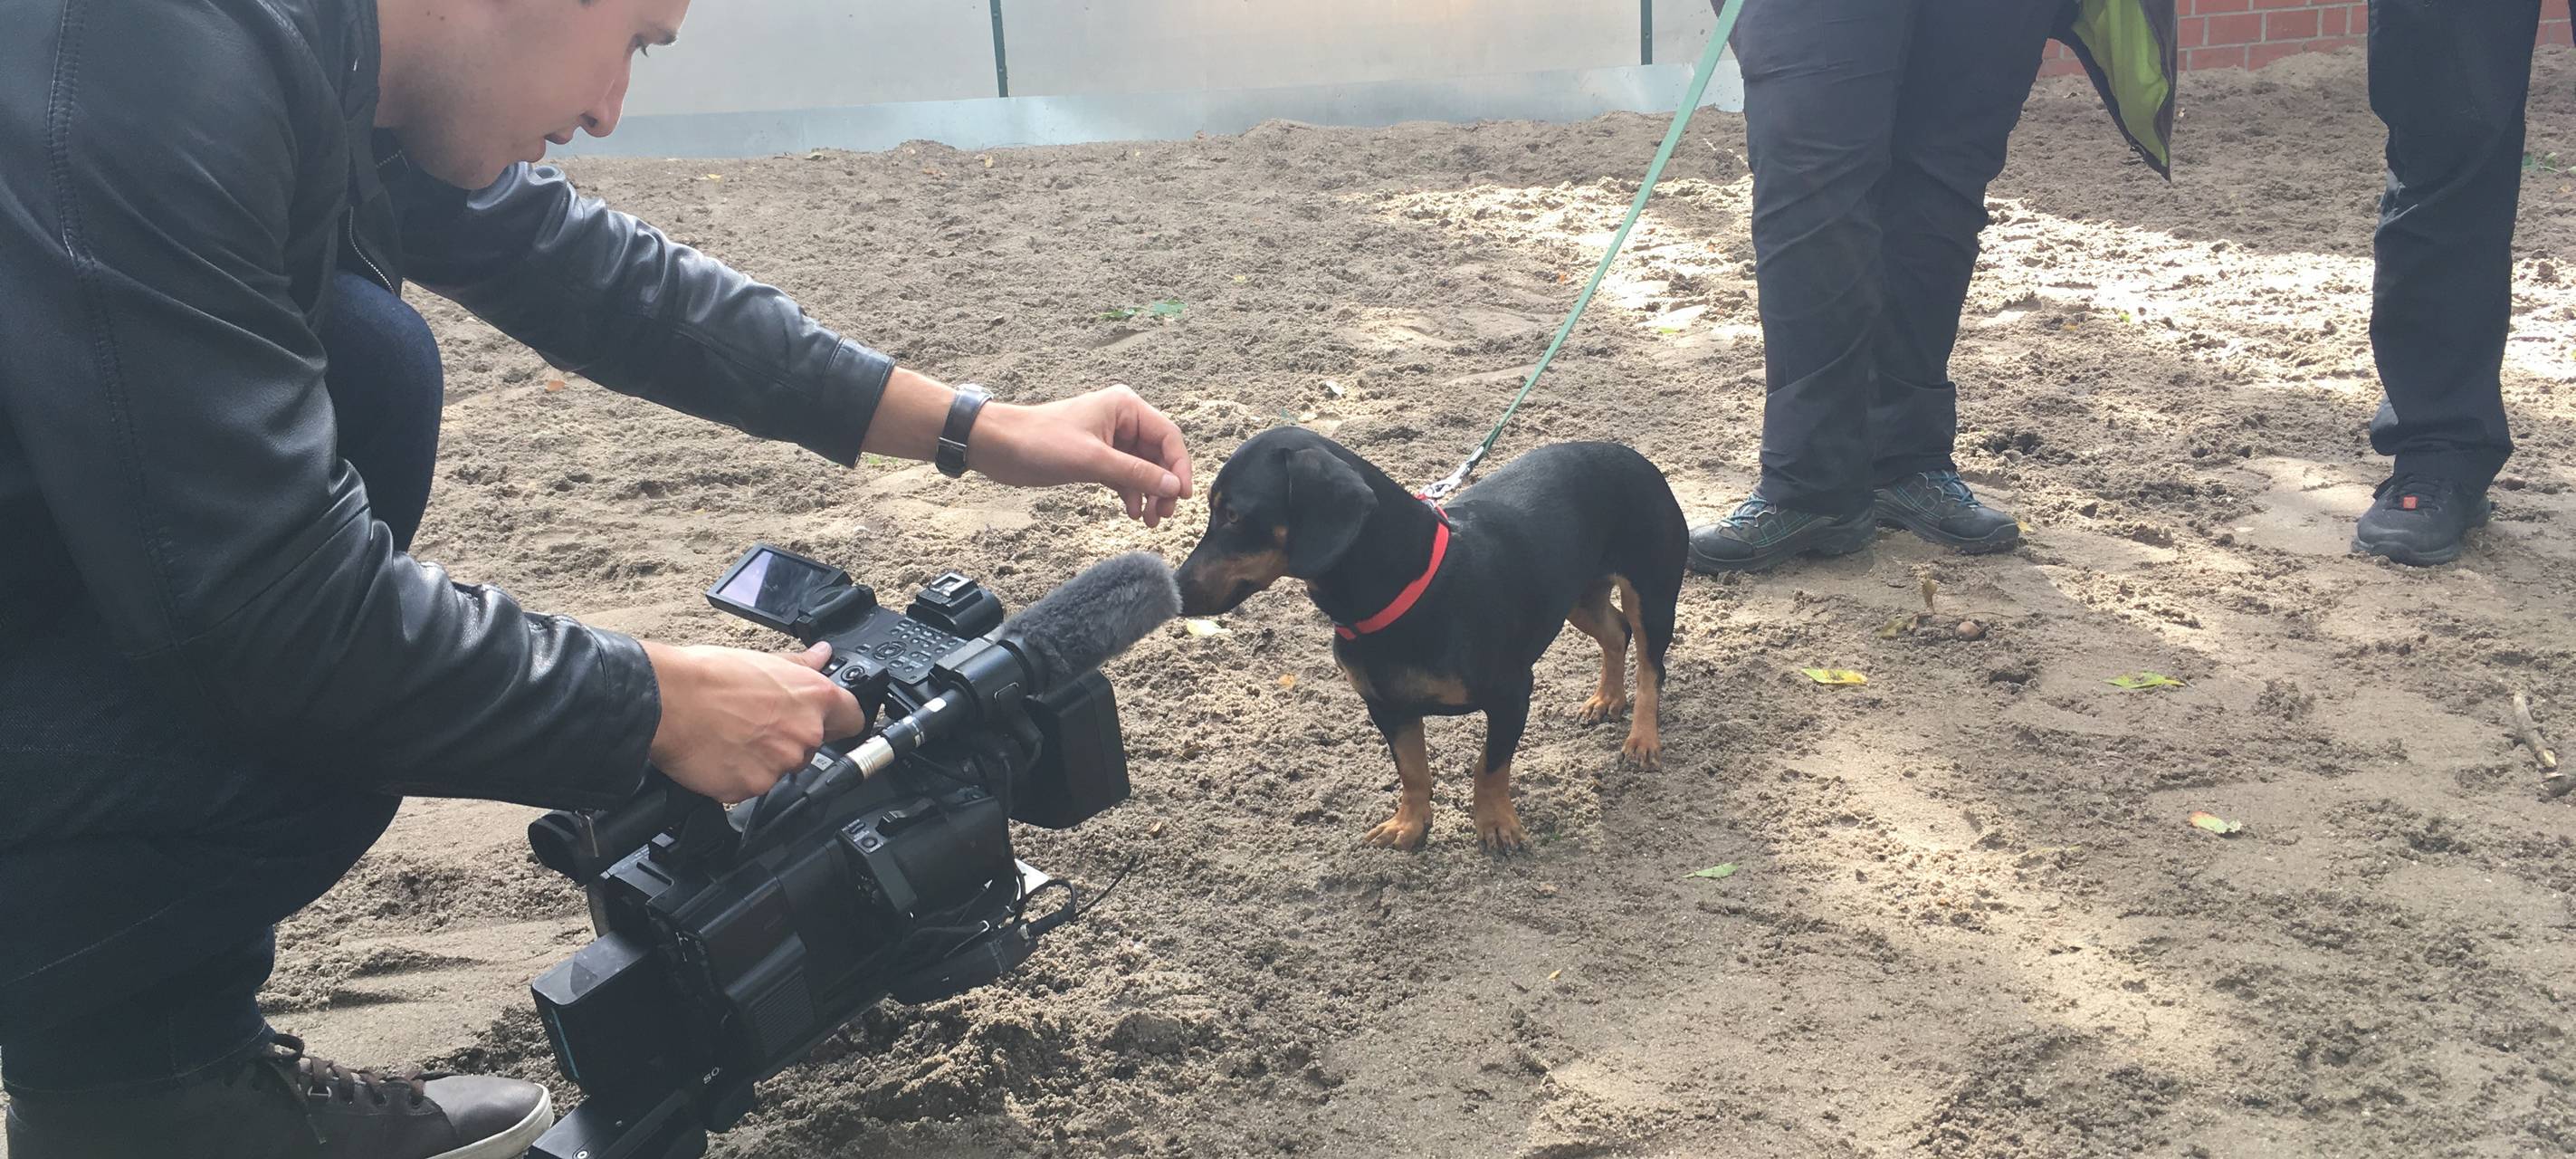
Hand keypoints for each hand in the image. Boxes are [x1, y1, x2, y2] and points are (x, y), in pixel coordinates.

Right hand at [642, 640, 867, 802]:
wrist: (667, 701)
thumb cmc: (708, 676)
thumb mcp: (762, 661)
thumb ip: (800, 665)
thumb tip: (821, 655)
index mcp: (813, 698)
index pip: (853, 719)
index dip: (840, 721)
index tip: (830, 723)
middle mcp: (805, 733)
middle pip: (812, 747)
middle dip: (789, 739)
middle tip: (756, 724)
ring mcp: (780, 764)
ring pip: (781, 768)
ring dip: (763, 759)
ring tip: (733, 736)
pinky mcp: (753, 787)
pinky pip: (753, 786)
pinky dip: (739, 775)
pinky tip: (721, 754)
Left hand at [967, 385, 1194, 526]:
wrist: (998, 446)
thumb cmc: (1040, 442)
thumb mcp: (1093, 460)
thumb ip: (1136, 474)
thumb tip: (1174, 487)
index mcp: (1126, 407)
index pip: (1168, 437)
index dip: (1179, 467)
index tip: (1182, 496)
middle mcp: (1122, 420)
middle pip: (1159, 455)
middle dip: (1163, 485)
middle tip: (1163, 515)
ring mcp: (1110, 439)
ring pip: (1143, 468)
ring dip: (1149, 493)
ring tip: (1149, 520)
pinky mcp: (1096, 457)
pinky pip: (1125, 476)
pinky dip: (1131, 493)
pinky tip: (1132, 512)